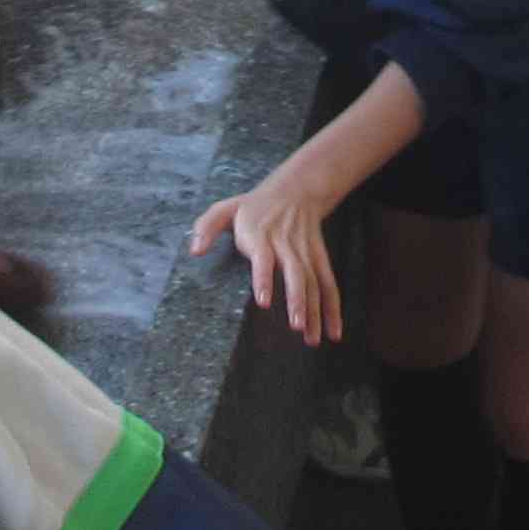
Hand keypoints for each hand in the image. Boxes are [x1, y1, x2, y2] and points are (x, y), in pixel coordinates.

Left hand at [190, 161, 344, 344]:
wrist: (296, 190)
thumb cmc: (253, 207)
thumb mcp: (226, 208)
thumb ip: (207, 227)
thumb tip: (194, 251)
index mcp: (261, 234)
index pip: (263, 257)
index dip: (264, 278)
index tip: (263, 302)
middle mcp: (286, 244)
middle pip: (295, 272)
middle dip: (297, 300)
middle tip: (295, 326)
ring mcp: (306, 252)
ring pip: (314, 282)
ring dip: (315, 311)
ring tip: (311, 339)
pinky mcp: (320, 258)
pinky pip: (328, 284)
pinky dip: (333, 308)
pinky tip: (333, 332)